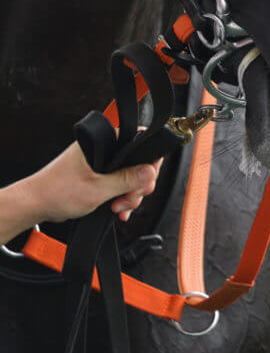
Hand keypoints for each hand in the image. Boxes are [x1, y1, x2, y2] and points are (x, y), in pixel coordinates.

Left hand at [31, 141, 163, 223]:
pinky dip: (121, 198)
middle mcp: (104, 150)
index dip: (148, 164)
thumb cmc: (57, 191)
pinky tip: (117, 210)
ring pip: (129, 177)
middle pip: (137, 164)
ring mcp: (101, 163)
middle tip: (128, 200)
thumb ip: (127, 179)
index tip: (144, 183)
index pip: (139, 143)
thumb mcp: (98, 188)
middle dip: (136, 187)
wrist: (36, 204)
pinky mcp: (98, 176)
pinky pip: (118, 185)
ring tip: (118, 208)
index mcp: (104, 142)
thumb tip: (149, 172)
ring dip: (128, 196)